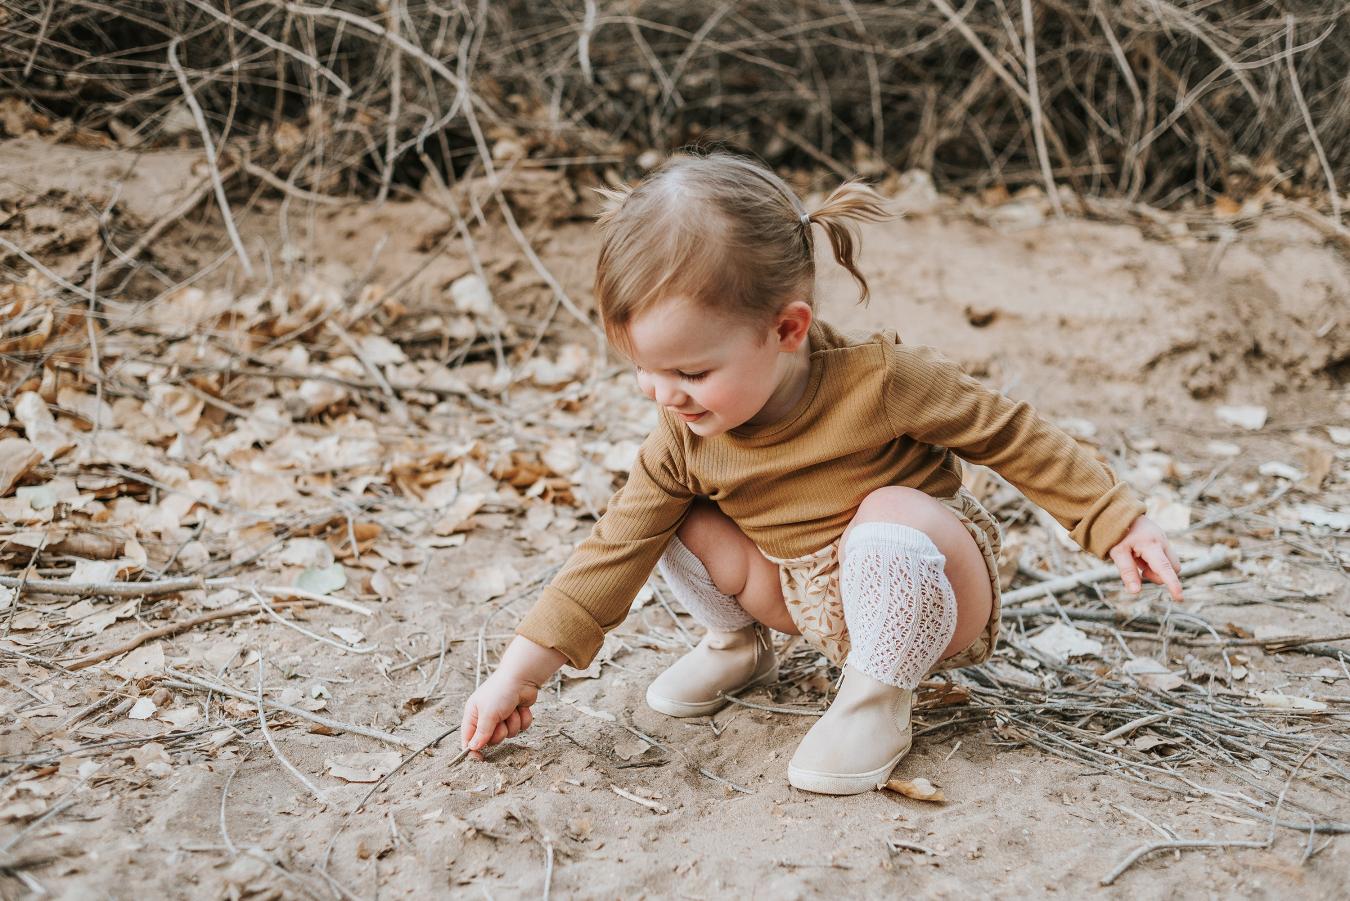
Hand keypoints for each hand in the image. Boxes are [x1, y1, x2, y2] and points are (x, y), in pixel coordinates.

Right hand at [459, 635, 565, 758]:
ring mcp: (502, 716)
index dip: (473, 749)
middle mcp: (487, 716)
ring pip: (509, 734)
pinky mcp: (516, 715)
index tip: (480, 759)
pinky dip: (523, 718)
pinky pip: (521, 728)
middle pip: (491, 739)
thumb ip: (481, 733)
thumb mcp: (488, 713)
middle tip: (501, 720)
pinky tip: (521, 706)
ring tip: (512, 709)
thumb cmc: (500, 692)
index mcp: (473, 714)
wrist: (522, 677)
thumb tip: (472, 748)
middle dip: (500, 732)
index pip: (468, 738)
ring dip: (513, 723)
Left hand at [1108, 515, 1182, 601]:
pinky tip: (1142, 555)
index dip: (1172, 584)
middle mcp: (1163, 542)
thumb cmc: (1117, 533)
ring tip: (1139, 559)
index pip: (1165, 568)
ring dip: (1156, 569)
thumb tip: (1135, 592)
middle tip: (1140, 569)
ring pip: (1170, 564)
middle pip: (1173, 569)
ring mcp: (1165, 541)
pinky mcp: (1163, 541)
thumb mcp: (1117, 552)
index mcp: (1151, 545)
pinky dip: (1155, 562)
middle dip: (1159, 575)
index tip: (1179, 597)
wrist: (1120, 512)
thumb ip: (1127, 572)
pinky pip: (1165, 558)